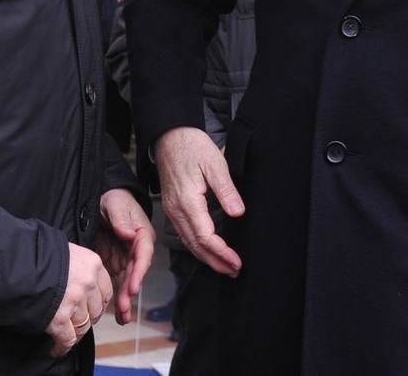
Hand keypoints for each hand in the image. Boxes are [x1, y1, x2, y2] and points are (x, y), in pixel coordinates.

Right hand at [44, 244, 112, 356]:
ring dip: (75, 334)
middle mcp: (88, 282)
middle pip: (96, 311)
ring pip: (83, 326)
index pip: (106, 290)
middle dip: (87, 319)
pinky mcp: (59, 319)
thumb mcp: (67, 252)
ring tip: (66, 336)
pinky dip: (61, 347)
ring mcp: (74, 301)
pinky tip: (56, 348)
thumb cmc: (37, 255)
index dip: (98, 303)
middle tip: (78, 322)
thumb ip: (79, 267)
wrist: (15, 263)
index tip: (92, 309)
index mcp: (92, 264)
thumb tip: (81, 283)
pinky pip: (67, 339)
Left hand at [95, 188, 155, 323]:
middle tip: (124, 308)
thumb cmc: (114, 199)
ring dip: (125, 299)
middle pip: (135, 273)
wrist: (102, 200)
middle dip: (130, 292)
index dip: (139, 272)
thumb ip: (121, 219)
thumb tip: (128, 233)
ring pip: (127, 282)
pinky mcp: (115, 263)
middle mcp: (137, 249)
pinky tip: (117, 312)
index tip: (133, 287)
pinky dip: (117, 296)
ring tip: (122, 317)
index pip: (143, 255)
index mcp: (142, 235)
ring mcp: (126, 257)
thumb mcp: (116, 204)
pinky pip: (117, 282)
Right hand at [155, 126, 244, 275]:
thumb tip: (238, 213)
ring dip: (206, 257)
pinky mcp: (173, 207)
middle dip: (215, 262)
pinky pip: (183, 234)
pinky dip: (196, 247)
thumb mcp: (215, 163)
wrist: (170, 136)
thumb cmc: (192, 146)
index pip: (205, 237)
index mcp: (187, 201)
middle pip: (195, 246)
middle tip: (234, 271)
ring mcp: (172, 210)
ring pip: (188, 242)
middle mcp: (176, 210)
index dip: (221, 252)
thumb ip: (226, 190)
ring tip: (225, 266)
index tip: (236, 262)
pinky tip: (207, 250)